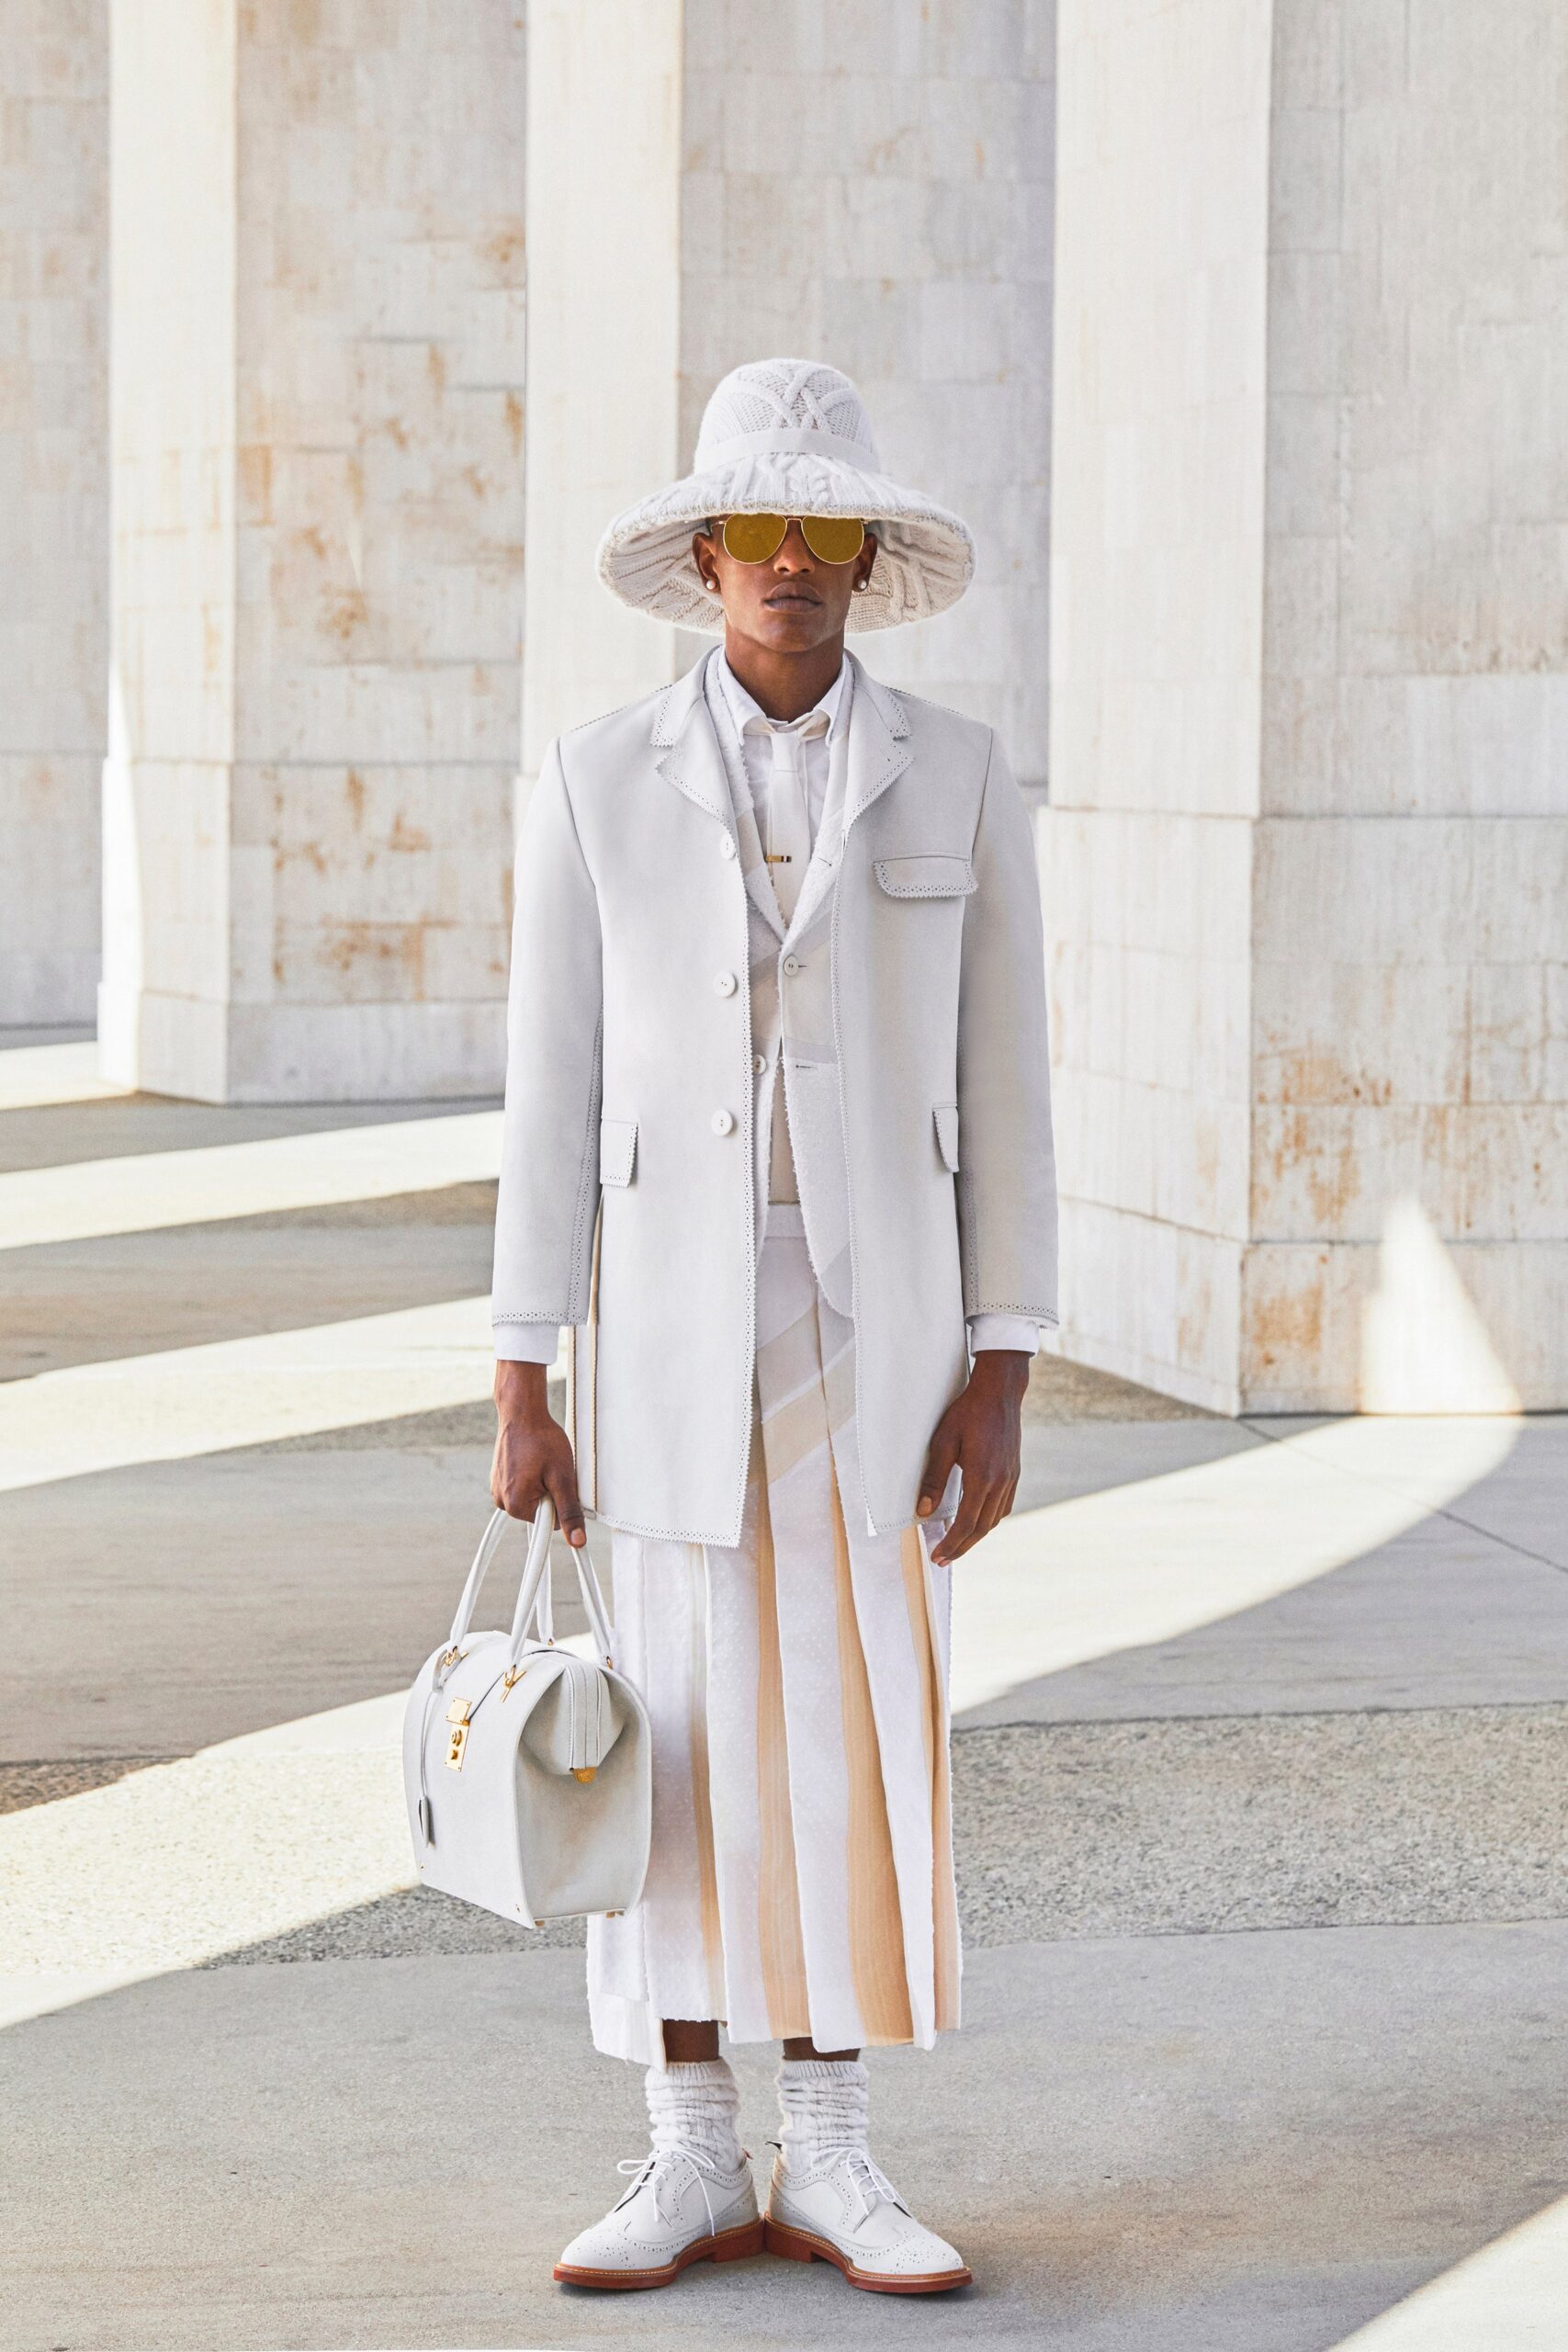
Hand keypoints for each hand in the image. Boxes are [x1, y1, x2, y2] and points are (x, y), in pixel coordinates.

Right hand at [490, 1360, 587, 1546]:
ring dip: (541, 1485)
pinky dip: (531, 1477)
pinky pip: (522, 1488)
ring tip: (541, 1462)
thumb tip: (577, 1540)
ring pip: (532, 1499)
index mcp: (515, 1504)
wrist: (522, 1413)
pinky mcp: (499, 1479)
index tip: (560, 1488)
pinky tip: (533, 1460)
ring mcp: (498, 1489)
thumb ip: (569, 1511)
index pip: (548, 1525)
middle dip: (551, 1494)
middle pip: (540, 1511)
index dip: (560, 1507)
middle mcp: (502, 1500)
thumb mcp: (563, 1477)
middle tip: (552, 1470)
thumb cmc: (541, 1439)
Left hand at [916, 1350, 1028, 1566]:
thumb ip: (933, 1479)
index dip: (951, 1544)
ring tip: (956, 1544)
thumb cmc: (967, 1413)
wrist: (999, 1393)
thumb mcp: (943, 1442)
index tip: (936, 1557)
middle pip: (981, 1528)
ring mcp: (1011, 1478)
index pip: (966, 1524)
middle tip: (942, 1559)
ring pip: (994, 1519)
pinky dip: (989, 1520)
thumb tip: (923, 1511)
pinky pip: (1004, 1506)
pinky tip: (978, 1520)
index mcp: (982, 1478)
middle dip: (961, 1547)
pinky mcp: (1014, 1472)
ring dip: (975, 1536)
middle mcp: (1000, 1483)